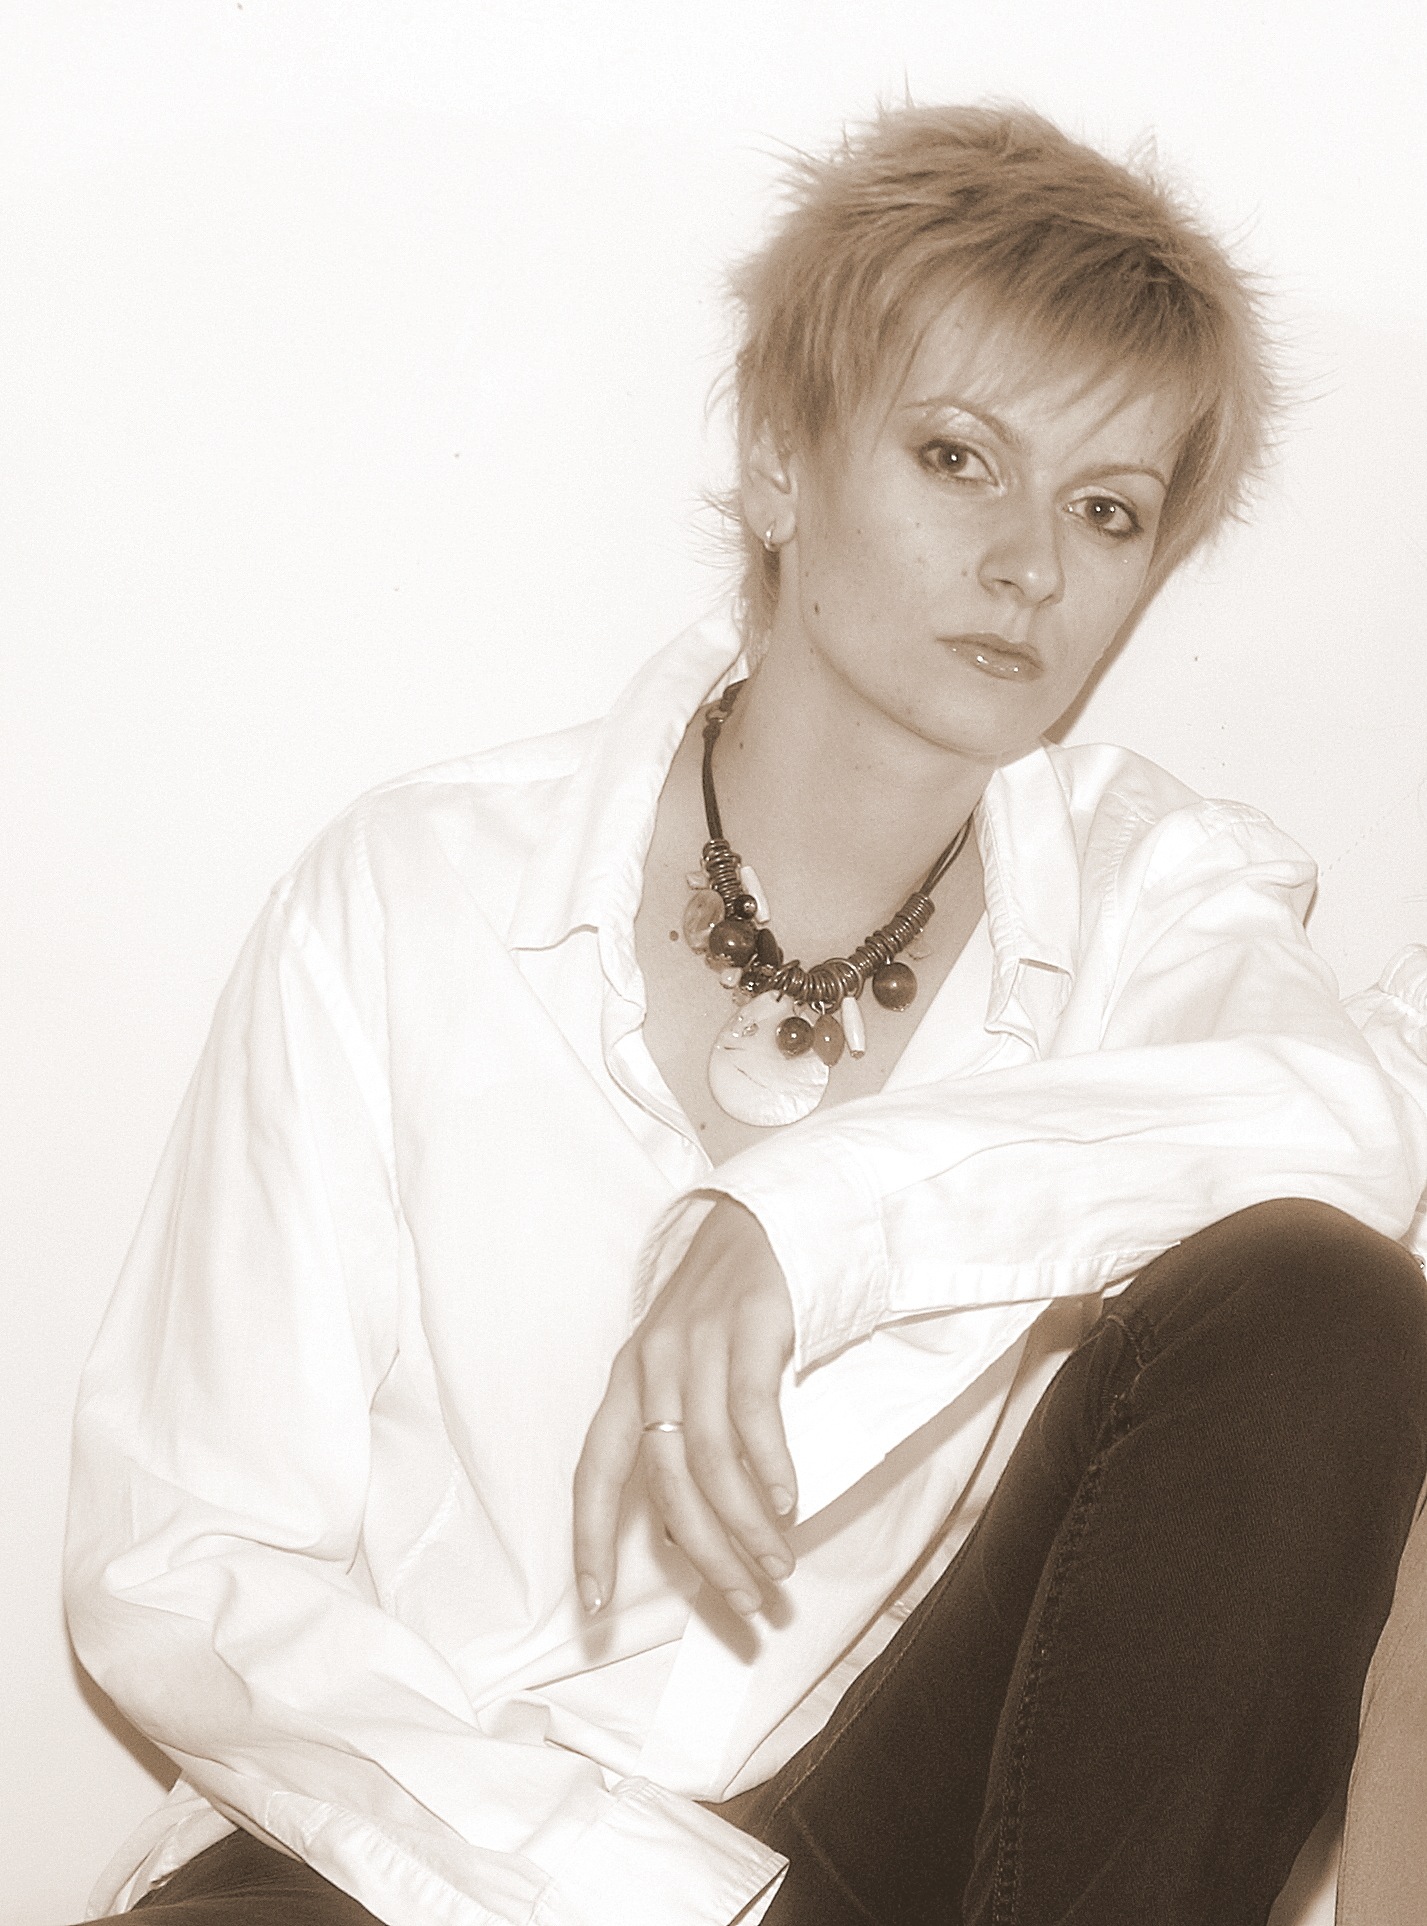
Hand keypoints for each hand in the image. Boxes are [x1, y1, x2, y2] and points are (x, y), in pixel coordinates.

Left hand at [572, 1199, 797, 1618]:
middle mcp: (653, 1365)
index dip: (589, 1538)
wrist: (761, 1221)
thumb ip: (671, 1440)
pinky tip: (786, 1504)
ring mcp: (700, 1343)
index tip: (594, 1603)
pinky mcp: (751, 1326)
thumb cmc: (721, 1310)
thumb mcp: (679, 1371)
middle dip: (706, 1554)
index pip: (594, 1471)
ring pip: (710, 1458)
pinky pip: (751, 1411)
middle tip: (743, 1603)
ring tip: (777, 1566)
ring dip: (745, 1526)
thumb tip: (676, 1534)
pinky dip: (768, 1466)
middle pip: (667, 1481)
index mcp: (626, 1381)